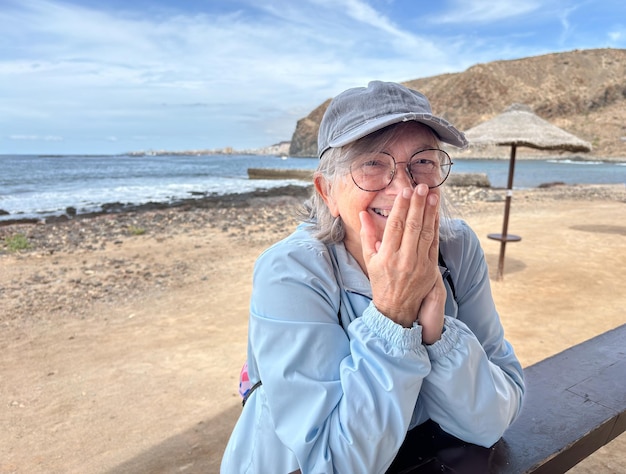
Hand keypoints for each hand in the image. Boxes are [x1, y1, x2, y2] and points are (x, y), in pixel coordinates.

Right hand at [360, 184, 442, 328]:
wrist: (396, 308)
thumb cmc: (381, 281)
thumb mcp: (369, 259)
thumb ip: (367, 235)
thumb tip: (363, 214)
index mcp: (386, 256)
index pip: (395, 226)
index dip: (401, 207)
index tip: (405, 192)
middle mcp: (403, 259)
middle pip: (412, 226)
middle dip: (418, 204)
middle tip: (422, 187)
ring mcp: (419, 264)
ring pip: (426, 232)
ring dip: (430, 212)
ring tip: (433, 195)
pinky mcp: (430, 268)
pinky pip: (434, 243)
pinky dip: (436, 227)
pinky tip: (436, 214)